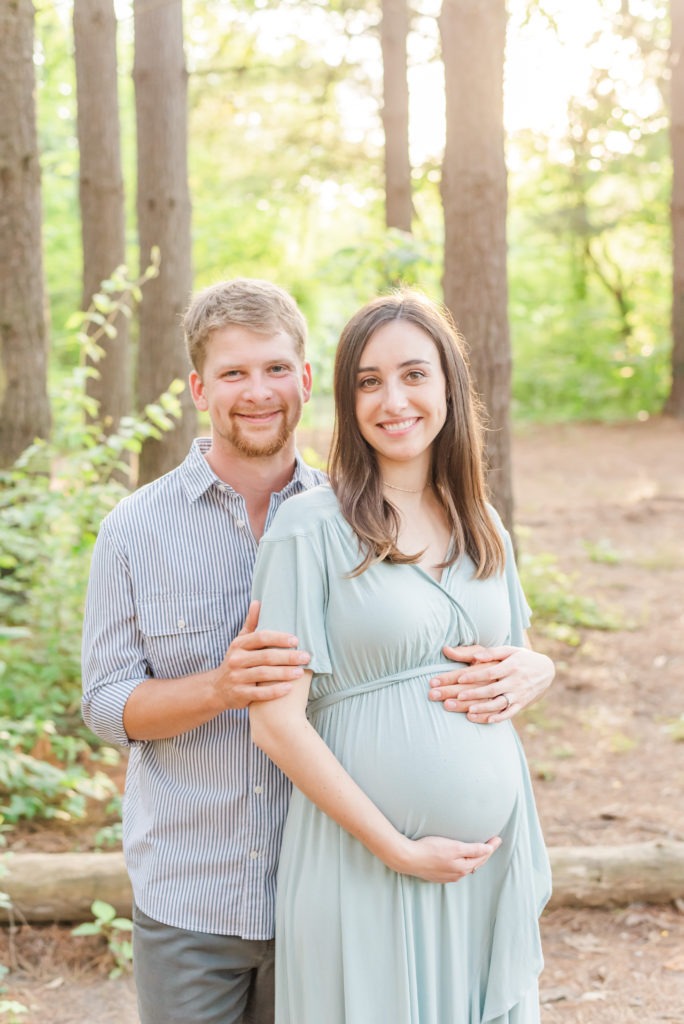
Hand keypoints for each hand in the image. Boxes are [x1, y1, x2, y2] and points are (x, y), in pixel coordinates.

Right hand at [212, 601, 310, 709]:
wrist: (217, 689)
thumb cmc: (236, 661)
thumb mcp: (240, 642)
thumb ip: (250, 624)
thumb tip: (257, 602)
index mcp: (239, 645)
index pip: (261, 637)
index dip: (279, 638)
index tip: (296, 640)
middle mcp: (236, 660)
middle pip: (265, 657)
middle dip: (288, 657)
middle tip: (305, 657)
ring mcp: (237, 678)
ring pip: (264, 674)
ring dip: (284, 673)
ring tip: (301, 672)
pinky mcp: (240, 694)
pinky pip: (260, 693)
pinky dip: (275, 691)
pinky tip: (289, 688)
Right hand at [393, 834, 501, 882]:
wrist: (408, 859)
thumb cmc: (429, 850)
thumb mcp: (454, 847)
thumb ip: (472, 849)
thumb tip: (488, 850)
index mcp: (463, 867)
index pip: (482, 856)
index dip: (491, 847)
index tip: (498, 839)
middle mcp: (457, 874)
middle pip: (476, 863)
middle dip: (485, 853)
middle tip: (493, 843)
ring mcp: (448, 876)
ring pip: (467, 867)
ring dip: (475, 859)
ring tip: (480, 851)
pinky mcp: (439, 875)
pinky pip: (457, 870)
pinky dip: (464, 863)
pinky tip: (462, 860)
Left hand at [428, 644, 553, 722]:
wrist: (546, 671)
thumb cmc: (522, 658)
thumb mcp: (510, 650)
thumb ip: (492, 652)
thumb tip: (475, 656)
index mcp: (510, 666)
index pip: (490, 672)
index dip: (475, 676)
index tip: (460, 679)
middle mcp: (515, 681)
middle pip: (492, 690)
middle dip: (474, 694)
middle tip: (457, 697)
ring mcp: (518, 694)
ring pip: (500, 703)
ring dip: (485, 708)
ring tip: (469, 711)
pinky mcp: (521, 704)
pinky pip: (510, 713)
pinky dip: (500, 717)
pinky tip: (488, 720)